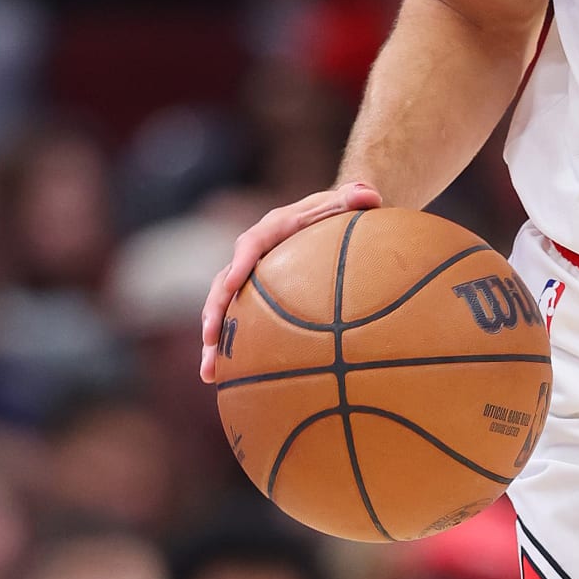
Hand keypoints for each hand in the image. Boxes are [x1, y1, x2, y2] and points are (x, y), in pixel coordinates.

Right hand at [199, 180, 381, 381]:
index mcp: (270, 230)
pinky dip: (233, 352)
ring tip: (209, 373)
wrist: (329, 221)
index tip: (230, 284)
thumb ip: (355, 198)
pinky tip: (227, 383)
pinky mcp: (255, 301)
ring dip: (214, 342)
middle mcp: (252, 257)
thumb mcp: (348, 203)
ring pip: (224, 312)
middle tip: (208, 339)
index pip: (250, 245)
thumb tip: (370, 194)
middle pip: (223, 285)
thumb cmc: (339, 214)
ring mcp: (250, 281)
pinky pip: (240, 326)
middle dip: (214, 312)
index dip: (238, 264)